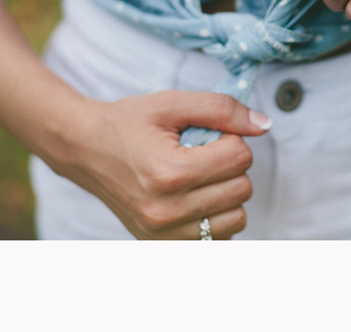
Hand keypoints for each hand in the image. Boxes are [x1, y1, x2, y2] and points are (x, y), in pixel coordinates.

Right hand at [57, 91, 272, 239]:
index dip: (232, 138)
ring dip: (227, 193)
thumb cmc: (129, 124)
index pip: (240, 158)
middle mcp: (166, 211)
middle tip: (202, 154)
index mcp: (169, 173)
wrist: (86, 150)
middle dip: (231, 165)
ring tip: (199, 177)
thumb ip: (222, 109)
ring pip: (237, 218)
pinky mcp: (162, 246)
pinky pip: (219, 239)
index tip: (208, 135)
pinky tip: (196, 198)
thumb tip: (264, 125)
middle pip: (243, 189)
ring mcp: (163, 234)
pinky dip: (216, 218)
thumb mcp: (173, 103)